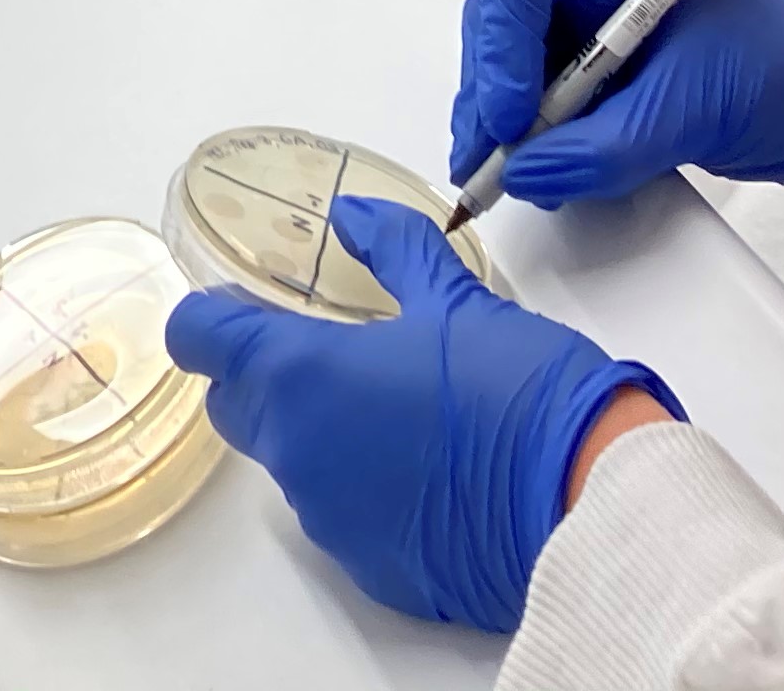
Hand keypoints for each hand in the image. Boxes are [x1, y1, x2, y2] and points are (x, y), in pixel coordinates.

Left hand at [163, 198, 666, 632]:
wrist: (584, 501)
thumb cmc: (520, 391)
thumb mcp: (454, 298)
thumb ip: (390, 246)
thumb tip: (351, 216)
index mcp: (301, 376)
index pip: (199, 340)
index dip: (210, 319)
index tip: (236, 307)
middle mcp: (296, 453)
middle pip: (236, 405)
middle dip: (261, 374)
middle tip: (326, 347)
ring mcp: (327, 518)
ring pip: (288, 462)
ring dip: (316, 431)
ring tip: (391, 406)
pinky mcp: (366, 567)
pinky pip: (336, 514)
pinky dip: (358, 486)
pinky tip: (419, 466)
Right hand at [453, 0, 783, 203]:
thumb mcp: (697, 104)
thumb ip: (607, 144)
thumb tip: (530, 171)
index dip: (501, 48)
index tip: (509, 115)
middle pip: (503, 22)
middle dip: (492, 91)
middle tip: (489, 158)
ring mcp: (591, 23)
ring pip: (512, 66)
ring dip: (505, 122)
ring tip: (506, 174)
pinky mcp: (599, 73)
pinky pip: (542, 101)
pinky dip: (532, 140)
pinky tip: (535, 170)